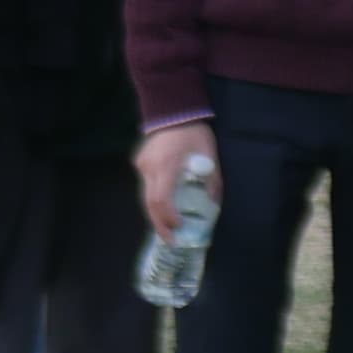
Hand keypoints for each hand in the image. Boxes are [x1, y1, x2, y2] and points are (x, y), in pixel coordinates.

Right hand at [134, 120, 216, 234]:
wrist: (174, 112)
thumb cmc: (195, 134)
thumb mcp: (210, 156)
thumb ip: (211, 181)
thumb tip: (212, 206)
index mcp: (167, 166)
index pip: (161, 199)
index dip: (168, 218)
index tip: (179, 227)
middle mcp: (149, 168)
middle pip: (149, 203)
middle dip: (160, 224)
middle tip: (170, 240)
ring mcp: (141, 165)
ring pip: (145, 196)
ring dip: (156, 214)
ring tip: (168, 229)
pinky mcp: (140, 163)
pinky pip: (146, 186)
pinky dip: (155, 200)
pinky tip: (164, 209)